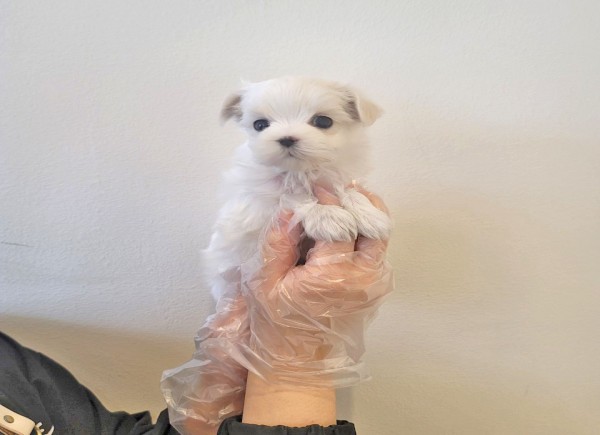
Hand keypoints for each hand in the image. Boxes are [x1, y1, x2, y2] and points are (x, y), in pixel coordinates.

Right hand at [239, 185, 392, 386]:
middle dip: (359, 202)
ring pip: (381, 239)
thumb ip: (278, 243)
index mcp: (333, 276)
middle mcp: (362, 279)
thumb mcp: (264, 283)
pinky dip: (366, 233)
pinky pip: (377, 252)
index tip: (315, 186)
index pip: (340, 224)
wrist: (297, 362)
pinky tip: (347, 225)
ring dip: (366, 215)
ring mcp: (373, 285)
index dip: (327, 201)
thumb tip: (291, 210)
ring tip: (345, 200)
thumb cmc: (276, 325)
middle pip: (376, 227)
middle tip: (340, 188)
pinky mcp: (374, 289)